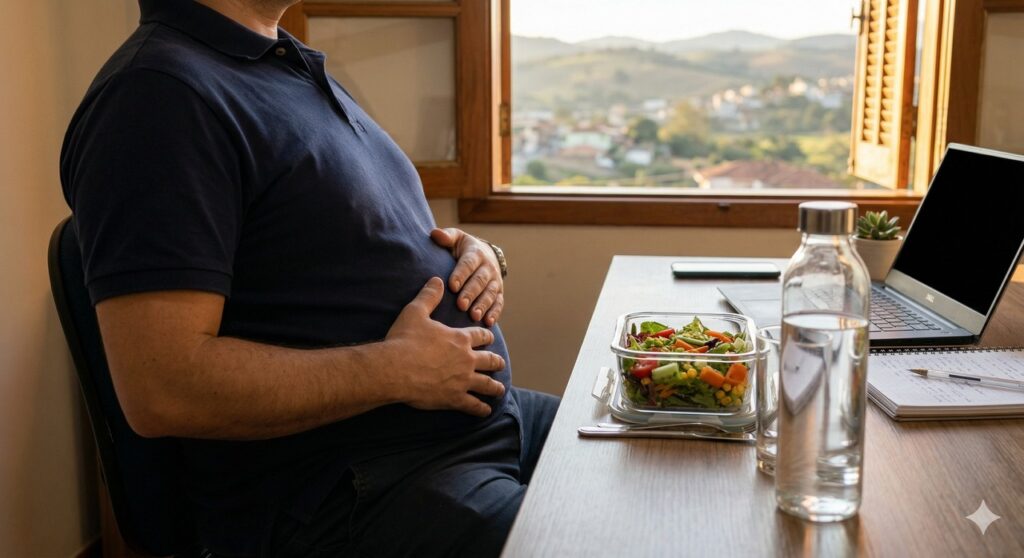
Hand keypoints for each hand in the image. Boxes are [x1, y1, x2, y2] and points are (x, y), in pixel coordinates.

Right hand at [385, 277, 505, 416]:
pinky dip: (481, 408)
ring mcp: (463, 380)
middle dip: (496, 361)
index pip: (481, 335)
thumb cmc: (404, 339)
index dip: (486, 336)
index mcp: (460, 338)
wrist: (395, 368)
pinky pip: (473, 405)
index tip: (490, 338)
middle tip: (500, 363)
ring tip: (500, 389)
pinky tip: (486, 411)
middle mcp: (467, 359)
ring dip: (495, 387)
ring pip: (487, 384)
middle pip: (489, 360)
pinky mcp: (455, 398)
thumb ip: (429, 296)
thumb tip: (436, 279)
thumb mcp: (415, 312)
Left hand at [430, 228, 503, 325]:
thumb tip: (435, 233)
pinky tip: (488, 322)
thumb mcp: (456, 238)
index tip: (452, 286)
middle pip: (480, 281)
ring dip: (483, 305)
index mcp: (476, 253)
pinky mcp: (499, 293)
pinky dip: (494, 313)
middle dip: (471, 293)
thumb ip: (446, 236)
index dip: (461, 274)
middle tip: (461, 305)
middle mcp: (488, 267)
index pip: (468, 264)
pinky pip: (498, 303)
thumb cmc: (463, 248)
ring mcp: (495, 281)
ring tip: (474, 316)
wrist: (484, 254)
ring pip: (490, 294)